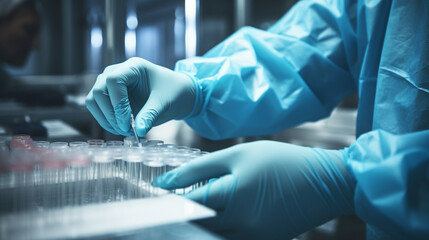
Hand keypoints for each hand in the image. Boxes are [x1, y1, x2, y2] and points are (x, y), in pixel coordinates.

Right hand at [86, 57, 197, 135]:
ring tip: (125, 131)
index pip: (113, 80)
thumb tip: (138, 131)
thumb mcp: (164, 103)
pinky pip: (97, 108)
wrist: (177, 94)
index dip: (117, 103)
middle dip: (110, 114)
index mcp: (133, 67)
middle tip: (126, 129)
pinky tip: (121, 129)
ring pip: (94, 100)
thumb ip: (150, 115)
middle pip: (99, 90)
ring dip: (106, 119)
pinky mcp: (109, 96)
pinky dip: (106, 121)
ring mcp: (110, 84)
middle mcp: (118, 72)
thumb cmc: (172, 92)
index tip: (128, 121)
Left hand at [152, 141, 355, 238]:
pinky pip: (231, 238)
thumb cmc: (281, 161)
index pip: (187, 206)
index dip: (168, 201)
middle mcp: (240, 225)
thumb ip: (199, 169)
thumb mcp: (238, 156)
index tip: (154, 196)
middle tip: (176, 200)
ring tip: (201, 204)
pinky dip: (221, 228)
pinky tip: (224, 212)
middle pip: (197, 225)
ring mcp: (252, 238)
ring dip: (202, 222)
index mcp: (232, 198)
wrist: (325, 182)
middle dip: (184, 213)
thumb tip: (166, 181)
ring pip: (213, 235)